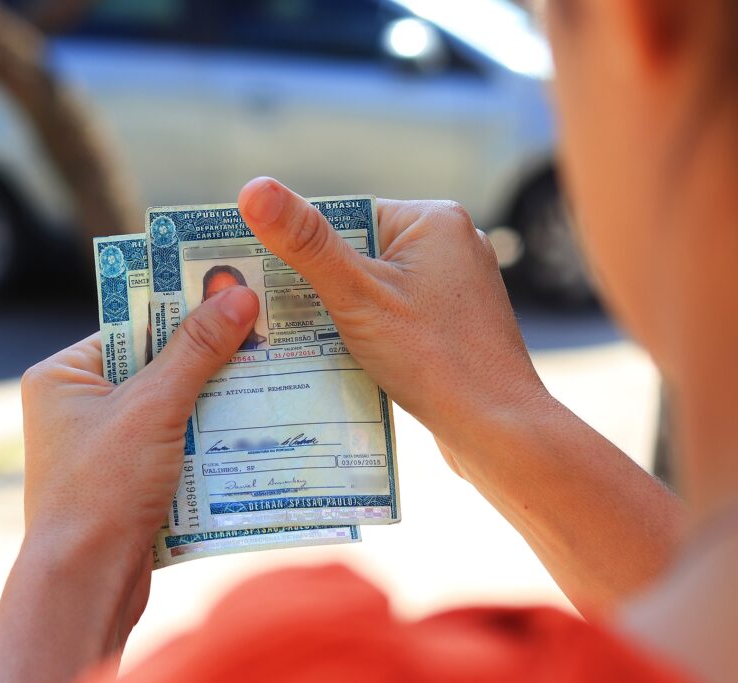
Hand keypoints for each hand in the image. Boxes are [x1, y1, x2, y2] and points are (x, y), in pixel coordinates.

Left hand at [0, 286, 258, 682]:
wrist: (86, 581)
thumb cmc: (102, 487)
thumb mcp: (154, 406)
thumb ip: (197, 349)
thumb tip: (240, 295)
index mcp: (63, 374)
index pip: (131, 324)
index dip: (183, 308)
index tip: (235, 292)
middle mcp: (76, 405)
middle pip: (155, 364)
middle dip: (208, 358)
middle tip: (264, 333)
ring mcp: (102, 444)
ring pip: (171, 406)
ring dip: (213, 400)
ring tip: (270, 376)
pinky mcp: (127, 478)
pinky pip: (174, 443)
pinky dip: (207, 438)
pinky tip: (251, 429)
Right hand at [238, 177, 549, 474]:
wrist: (497, 429)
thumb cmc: (433, 357)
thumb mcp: (355, 294)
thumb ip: (304, 243)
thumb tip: (252, 189)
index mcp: (434, 219)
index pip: (345, 217)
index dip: (304, 249)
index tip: (269, 280)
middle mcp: (453, 244)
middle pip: (359, 253)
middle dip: (322, 287)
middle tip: (282, 318)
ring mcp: (459, 286)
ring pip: (376, 289)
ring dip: (343, 315)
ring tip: (314, 343)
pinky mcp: (457, 323)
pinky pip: (397, 315)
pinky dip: (371, 334)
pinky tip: (350, 359)